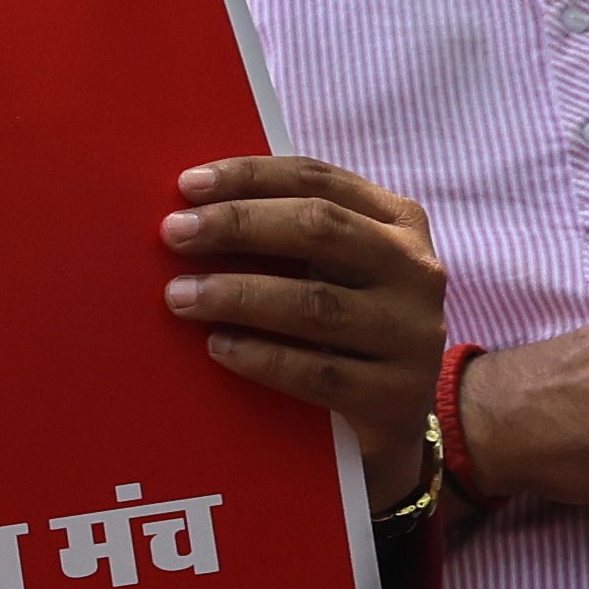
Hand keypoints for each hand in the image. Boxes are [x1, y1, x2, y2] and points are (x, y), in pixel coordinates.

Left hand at [157, 156, 446, 462]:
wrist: (391, 411)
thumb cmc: (341, 321)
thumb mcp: (331, 267)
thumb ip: (283, 235)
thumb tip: (191, 211)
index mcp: (397, 222)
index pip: (317, 180)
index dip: (250, 177)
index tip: (187, 185)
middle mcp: (415, 270)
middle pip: (320, 229)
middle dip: (238, 225)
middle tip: (174, 233)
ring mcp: (413, 333)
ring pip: (316, 304)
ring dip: (237, 295)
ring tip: (180, 296)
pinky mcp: (398, 395)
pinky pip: (319, 372)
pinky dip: (261, 356)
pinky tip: (217, 346)